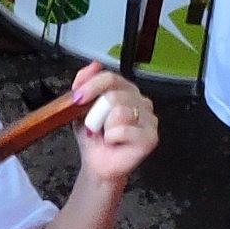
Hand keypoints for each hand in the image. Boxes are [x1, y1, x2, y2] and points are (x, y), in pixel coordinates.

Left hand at [68, 63, 156, 183]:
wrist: (96, 162)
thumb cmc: (93, 136)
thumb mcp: (81, 107)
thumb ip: (84, 83)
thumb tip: (93, 65)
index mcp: (126, 90)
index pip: (111, 77)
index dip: (92, 86)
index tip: (78, 98)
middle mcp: (141, 101)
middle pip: (114, 95)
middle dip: (96, 113)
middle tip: (95, 125)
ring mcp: (149, 118)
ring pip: (120, 112)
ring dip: (105, 127)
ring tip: (106, 135)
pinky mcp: (151, 137)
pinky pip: (125, 130)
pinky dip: (113, 138)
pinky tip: (115, 142)